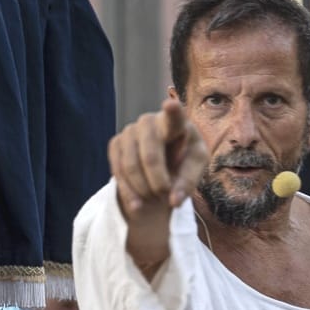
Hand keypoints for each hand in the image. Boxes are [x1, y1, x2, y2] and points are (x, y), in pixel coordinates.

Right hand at [110, 98, 209, 215]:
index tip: (171, 105)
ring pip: (131, 167)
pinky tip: (138, 204)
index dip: (172, 111)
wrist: (162, 160)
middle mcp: (149, 121)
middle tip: (166, 196)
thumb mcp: (194, 170)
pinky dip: (129, 192)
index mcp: (176, 122)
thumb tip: (174, 201)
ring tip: (156, 197)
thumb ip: (188, 183)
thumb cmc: (183, 160)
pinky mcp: (115, 143)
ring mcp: (129, 130)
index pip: (174, 116)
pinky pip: (118, 172)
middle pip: (151, 156)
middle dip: (158, 183)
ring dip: (144, 190)